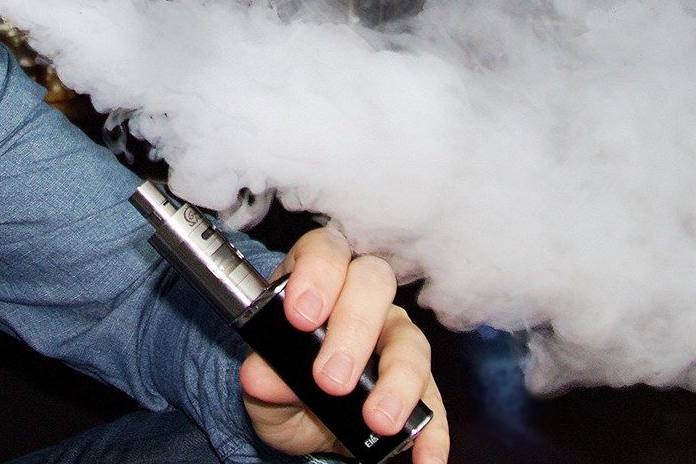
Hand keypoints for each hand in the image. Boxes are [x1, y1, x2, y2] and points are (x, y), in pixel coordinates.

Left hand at [239, 228, 448, 463]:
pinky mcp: (419, 384)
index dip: (317, 274)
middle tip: (332, 379)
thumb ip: (263, 373)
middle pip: (373, 284)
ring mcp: (395, 338)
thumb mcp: (262, 381)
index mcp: (318, 281)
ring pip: (409, 340)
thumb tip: (261, 376)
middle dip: (354, 328)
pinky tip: (424, 457)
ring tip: (378, 419)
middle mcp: (362, 300)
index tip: (301, 316)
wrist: (301, 418)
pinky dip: (432, 431)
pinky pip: (434, 401)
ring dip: (397, 379)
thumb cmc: (281, 379)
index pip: (325, 252)